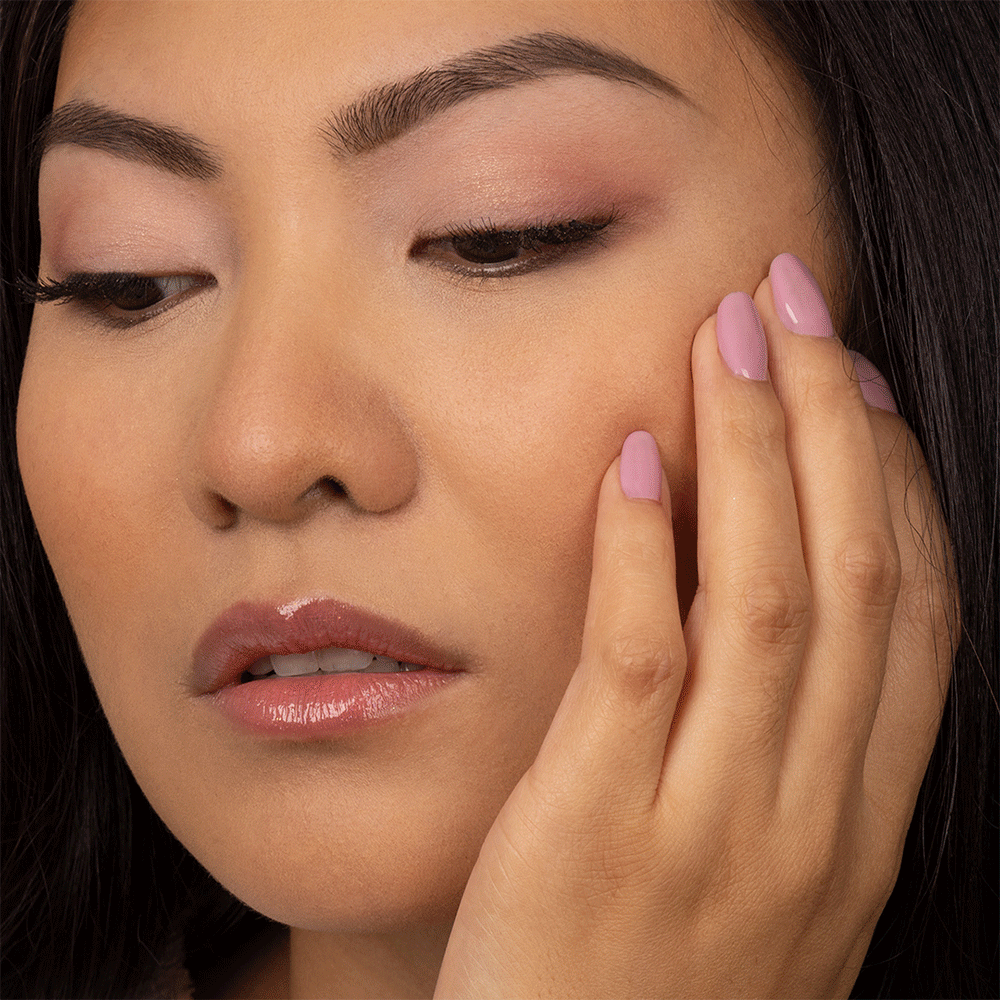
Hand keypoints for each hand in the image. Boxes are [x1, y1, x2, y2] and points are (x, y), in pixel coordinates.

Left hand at [434, 255, 956, 998]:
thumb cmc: (658, 987)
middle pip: (853, 577)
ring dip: (756, 453)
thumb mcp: (762, 879)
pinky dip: (648, 548)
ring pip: (767, 597)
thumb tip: (774, 603)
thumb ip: (784, 755)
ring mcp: (710, 820)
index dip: (899, 484)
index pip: (914, 618)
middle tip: (796, 305)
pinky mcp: (597, 822)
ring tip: (729, 342)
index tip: (864, 385)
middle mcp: (808, 812)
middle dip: (833, 425)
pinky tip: (639, 458)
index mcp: (856, 821)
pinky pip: (643, 656)